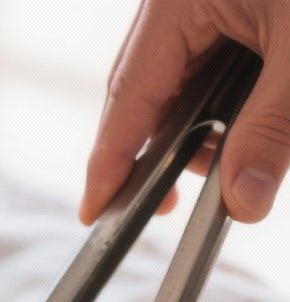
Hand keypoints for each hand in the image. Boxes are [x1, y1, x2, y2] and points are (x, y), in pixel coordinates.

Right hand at [80, 0, 289, 225]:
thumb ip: (273, 130)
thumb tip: (242, 204)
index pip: (129, 96)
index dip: (110, 161)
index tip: (96, 212)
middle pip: (151, 94)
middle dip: (173, 150)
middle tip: (177, 205)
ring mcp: (208, 2)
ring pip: (188, 85)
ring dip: (214, 128)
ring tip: (257, 142)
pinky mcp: (236, 7)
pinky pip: (216, 64)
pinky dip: (236, 100)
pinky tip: (264, 112)